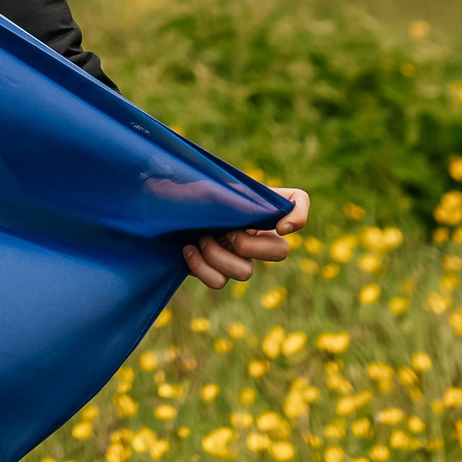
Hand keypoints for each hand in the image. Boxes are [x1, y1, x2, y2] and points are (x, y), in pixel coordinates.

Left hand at [182, 188, 309, 290]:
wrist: (163, 203)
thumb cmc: (188, 186)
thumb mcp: (209, 179)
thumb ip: (233, 188)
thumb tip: (255, 210)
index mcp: (260, 206)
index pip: (298, 204)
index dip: (298, 216)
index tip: (280, 226)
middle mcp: (255, 232)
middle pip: (280, 253)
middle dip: (251, 247)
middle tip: (228, 233)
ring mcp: (237, 255)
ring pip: (245, 273)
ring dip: (219, 255)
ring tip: (202, 238)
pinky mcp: (216, 271)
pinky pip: (219, 282)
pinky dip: (202, 267)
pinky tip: (189, 249)